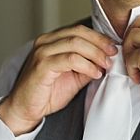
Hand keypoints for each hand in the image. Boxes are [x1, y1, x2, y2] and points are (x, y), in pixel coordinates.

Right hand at [0, 25, 116, 134]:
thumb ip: (87, 64)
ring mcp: (42, 53)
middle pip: (78, 33)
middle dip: (100, 44)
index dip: (99, 38)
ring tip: (105, 66)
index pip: (78, 30)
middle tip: (112, 55)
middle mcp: (44, 42)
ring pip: (75, 43)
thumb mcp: (73, 76)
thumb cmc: (46, 93)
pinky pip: (70, 59)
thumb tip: (107, 59)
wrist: (26, 108)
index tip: (113, 49)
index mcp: (51, 41)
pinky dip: (86, 65)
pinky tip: (94, 73)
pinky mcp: (42, 66)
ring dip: (95, 54)